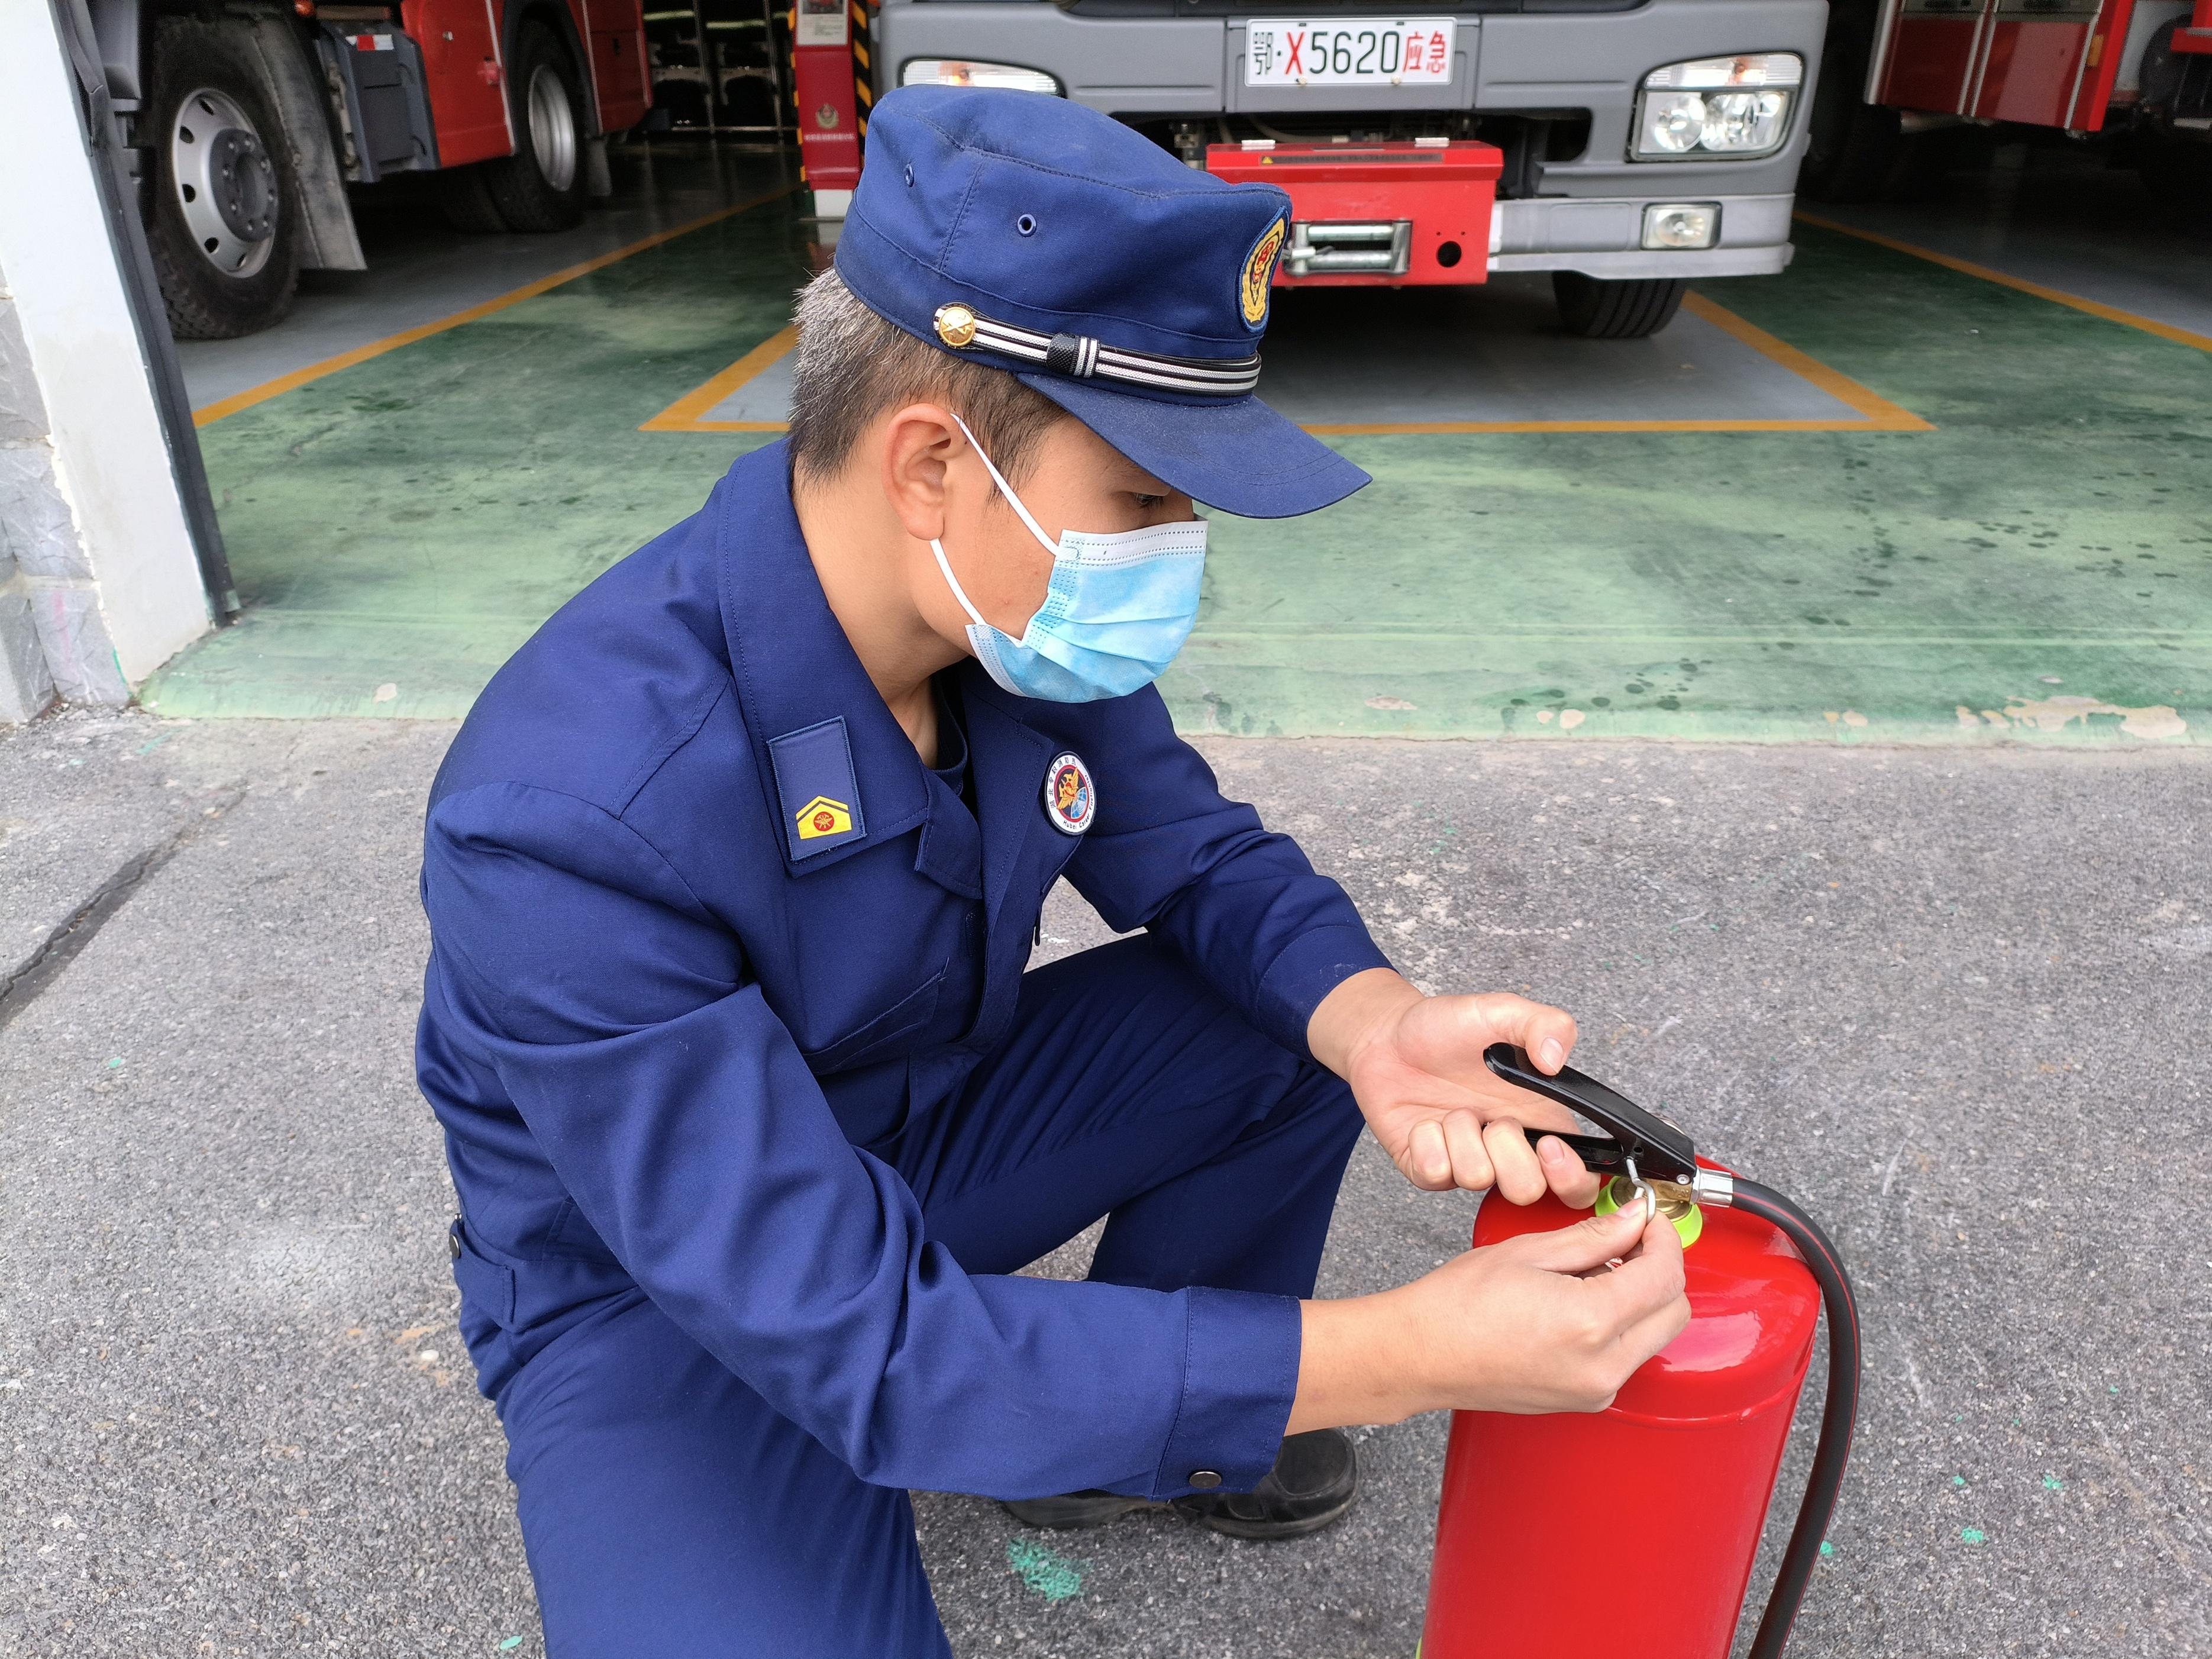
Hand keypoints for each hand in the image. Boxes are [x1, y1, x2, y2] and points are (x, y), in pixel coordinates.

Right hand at [1286, 1205, 1689, 1431]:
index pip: (1664, 1276)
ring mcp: (1597, 1390)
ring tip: (1599, 1269)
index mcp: (1590, 1322)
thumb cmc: (1458, 1305)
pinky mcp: (1586, 1400)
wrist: (1422, 1355)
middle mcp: (1603, 1365)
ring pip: (1655, 1336)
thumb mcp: (1530, 1251)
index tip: (1650, 1220)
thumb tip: (1633, 1219)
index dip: (1664, 1238)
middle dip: (1662, 1269)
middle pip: (1674, 1312)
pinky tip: (1586, 1300)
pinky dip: (1624, 1325)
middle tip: (1632, 1239)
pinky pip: (1628, 1357)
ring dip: (1644, 1298)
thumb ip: (1593, 1235)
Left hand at [1309, 970, 1600, 1204]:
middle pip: (1529, 1192)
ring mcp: (1467, 1163)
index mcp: (1542, 1121)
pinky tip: (1426, 1120)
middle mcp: (1508, 1150)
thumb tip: (1555, 1061)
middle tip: (1493, 1118)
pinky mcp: (1429, 1170)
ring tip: (1454, 1108)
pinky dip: (1427, 1141)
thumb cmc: (1448, 1027)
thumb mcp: (1501, 1011)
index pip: (1580, 1181)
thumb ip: (1544, 1024)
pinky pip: (1435, 1173)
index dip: (1572, 1178)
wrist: (1387, 1036)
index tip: (1548, 1146)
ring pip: (1478, 1178)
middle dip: (1509, 1154)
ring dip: (1461, 1135)